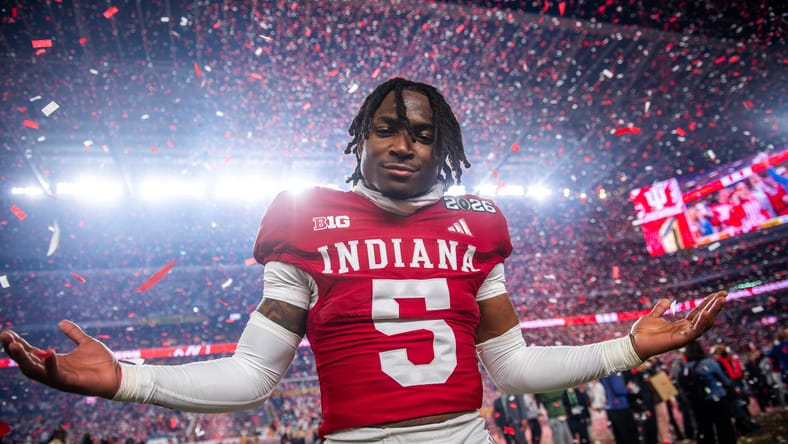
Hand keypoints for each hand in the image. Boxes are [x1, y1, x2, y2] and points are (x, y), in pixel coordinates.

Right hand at [1, 320, 120, 397]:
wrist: (117, 375)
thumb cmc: (101, 362)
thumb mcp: (86, 343)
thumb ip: (73, 333)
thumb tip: (61, 322)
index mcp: (54, 361)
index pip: (31, 352)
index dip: (18, 344)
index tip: (7, 332)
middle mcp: (53, 371)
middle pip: (27, 362)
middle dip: (14, 350)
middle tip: (5, 336)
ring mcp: (60, 378)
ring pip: (34, 371)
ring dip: (23, 359)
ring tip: (14, 345)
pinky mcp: (70, 383)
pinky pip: (55, 375)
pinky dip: (51, 365)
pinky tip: (48, 352)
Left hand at [629, 291, 726, 359]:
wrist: (634, 343)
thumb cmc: (642, 333)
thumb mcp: (653, 316)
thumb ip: (661, 308)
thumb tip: (668, 300)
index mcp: (681, 325)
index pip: (699, 312)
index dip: (708, 303)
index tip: (717, 294)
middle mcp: (686, 331)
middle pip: (705, 317)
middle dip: (715, 306)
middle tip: (724, 294)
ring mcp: (684, 336)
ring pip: (704, 323)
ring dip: (713, 312)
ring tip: (721, 300)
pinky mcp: (680, 340)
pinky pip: (694, 331)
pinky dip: (701, 322)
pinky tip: (707, 313)